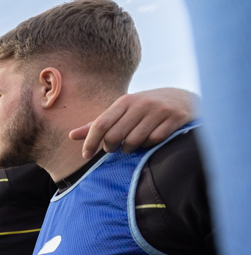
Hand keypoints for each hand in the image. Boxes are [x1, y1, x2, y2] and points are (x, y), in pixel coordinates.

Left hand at [72, 87, 196, 158]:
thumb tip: (72, 136)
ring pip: (134, 141)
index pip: (100, 124)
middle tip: (113, 148)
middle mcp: (141, 103)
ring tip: (131, 145)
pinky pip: (153, 141)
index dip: (90, 142)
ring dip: (129, 149)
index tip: (86, 155)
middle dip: (111, 147)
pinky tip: (149, 140)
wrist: (182, 99)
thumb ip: (98, 124)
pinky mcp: (174, 118)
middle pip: (115, 136)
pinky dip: (148, 145)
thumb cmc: (144, 109)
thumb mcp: (121, 112)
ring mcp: (159, 110)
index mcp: (125, 101)